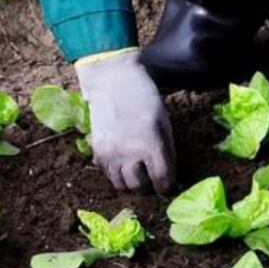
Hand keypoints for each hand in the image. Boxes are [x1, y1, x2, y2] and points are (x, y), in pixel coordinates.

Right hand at [76, 50, 175, 193]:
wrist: (112, 80)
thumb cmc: (144, 97)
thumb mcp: (164, 121)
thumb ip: (167, 151)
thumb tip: (171, 176)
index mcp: (152, 145)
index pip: (162, 181)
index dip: (167, 186)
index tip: (167, 184)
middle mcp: (129, 154)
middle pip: (140, 187)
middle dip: (149, 187)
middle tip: (152, 179)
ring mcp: (111, 153)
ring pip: (121, 186)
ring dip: (131, 183)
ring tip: (136, 174)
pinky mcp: (97, 150)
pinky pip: (107, 174)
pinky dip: (116, 174)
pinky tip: (122, 164)